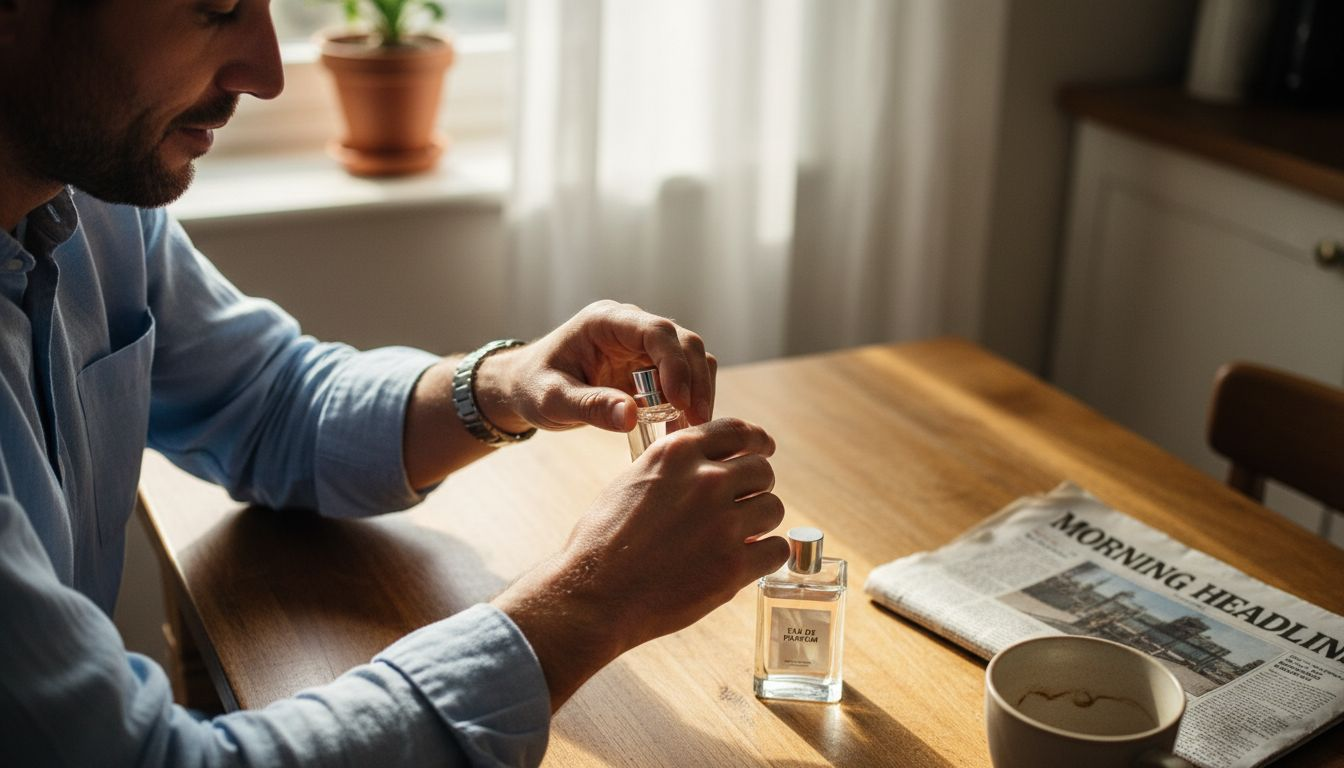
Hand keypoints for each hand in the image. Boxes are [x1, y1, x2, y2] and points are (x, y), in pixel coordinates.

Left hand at [478, 300, 716, 433]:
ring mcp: (642, 345)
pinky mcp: (648, 365)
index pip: (656, 331)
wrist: (524, 387)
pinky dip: (688, 401)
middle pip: (683, 342)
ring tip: (690, 429)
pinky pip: (681, 378)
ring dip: (698, 391)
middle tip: (697, 422)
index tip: (680, 402)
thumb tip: (631, 417)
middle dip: (695, 381)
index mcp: (604, 322)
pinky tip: (680, 429)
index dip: (675, 364)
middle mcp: (629, 326)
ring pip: (690, 359)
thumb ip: (589, 406)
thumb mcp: (551, 400)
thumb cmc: (531, 387)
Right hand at [493, 418, 788, 709]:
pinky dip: (765, 556)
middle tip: (743, 507)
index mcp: (677, 452)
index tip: (763, 450)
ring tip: (739, 538)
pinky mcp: (734, 565)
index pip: (738, 431)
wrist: (594, 594)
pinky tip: (747, 561)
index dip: (756, 442)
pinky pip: (777, 550)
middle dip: (756, 488)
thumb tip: (709, 468)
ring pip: (773, 508)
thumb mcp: (632, 480)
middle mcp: (706, 480)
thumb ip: (674, 468)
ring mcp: (723, 523)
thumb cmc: (604, 541)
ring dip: (760, 523)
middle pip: (762, 470)